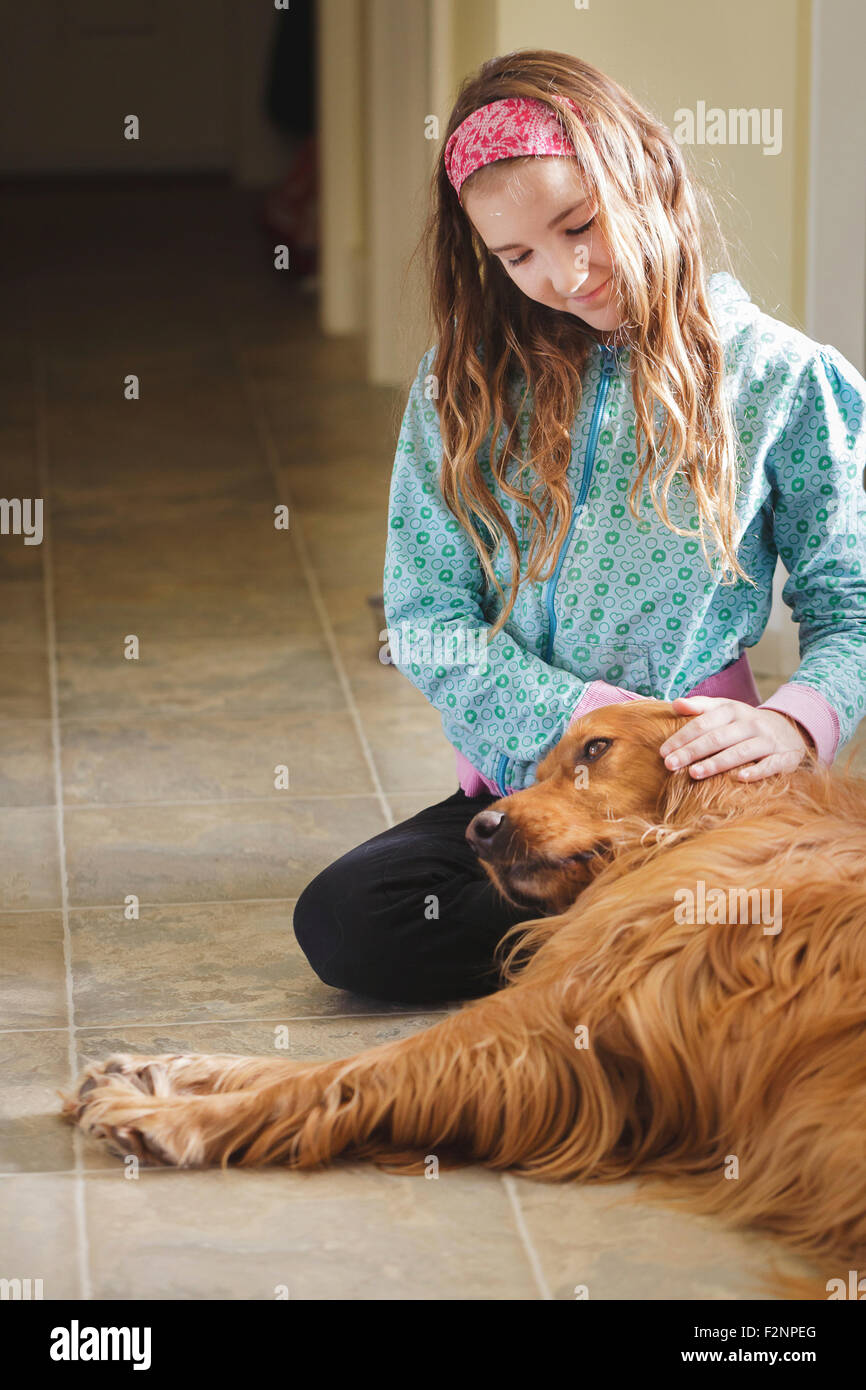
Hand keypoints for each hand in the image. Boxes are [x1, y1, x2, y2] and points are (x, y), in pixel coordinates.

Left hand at [659, 696, 812, 781]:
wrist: (789, 729)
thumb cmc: (745, 723)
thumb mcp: (725, 709)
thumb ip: (700, 706)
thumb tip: (675, 703)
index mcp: (732, 711)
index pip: (703, 723)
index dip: (682, 737)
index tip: (663, 751)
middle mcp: (750, 723)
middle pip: (717, 738)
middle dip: (691, 751)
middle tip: (670, 765)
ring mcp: (767, 740)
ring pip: (739, 752)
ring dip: (715, 763)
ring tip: (693, 773)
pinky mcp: (783, 756)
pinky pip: (769, 765)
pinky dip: (755, 772)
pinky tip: (738, 779)